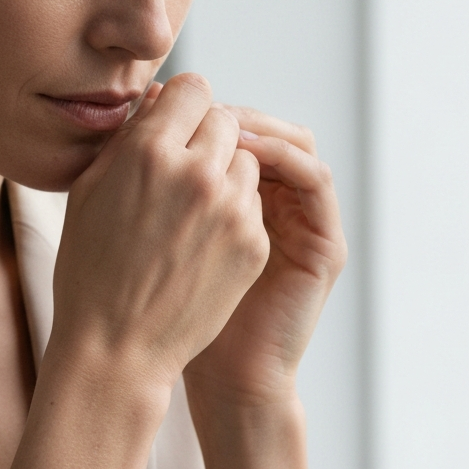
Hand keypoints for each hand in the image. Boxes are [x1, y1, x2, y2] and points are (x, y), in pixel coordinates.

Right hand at [49, 74, 270, 398]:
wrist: (116, 346)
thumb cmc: (90, 266)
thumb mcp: (90, 189)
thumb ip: (129, 136)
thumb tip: (158, 98)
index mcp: (150, 152)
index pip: (194, 88)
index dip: (182, 103)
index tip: (173, 122)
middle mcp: (198, 173)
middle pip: (225, 119)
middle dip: (205, 135)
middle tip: (182, 166)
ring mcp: (231, 210)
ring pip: (244, 160)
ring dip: (224, 171)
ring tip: (191, 207)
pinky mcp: (252, 243)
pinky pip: (252, 202)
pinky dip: (233, 210)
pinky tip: (201, 239)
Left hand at [183, 103, 346, 407]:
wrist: (194, 368)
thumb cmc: (159, 298)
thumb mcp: (154, 219)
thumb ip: (156, 167)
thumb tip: (144, 100)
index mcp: (235, 193)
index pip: (231, 126)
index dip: (203, 107)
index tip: (165, 99)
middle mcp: (274, 201)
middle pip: (266, 128)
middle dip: (232, 111)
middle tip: (199, 106)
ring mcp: (303, 220)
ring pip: (296, 144)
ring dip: (261, 126)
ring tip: (222, 123)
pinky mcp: (324, 242)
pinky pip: (316, 181)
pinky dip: (284, 156)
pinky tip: (246, 151)